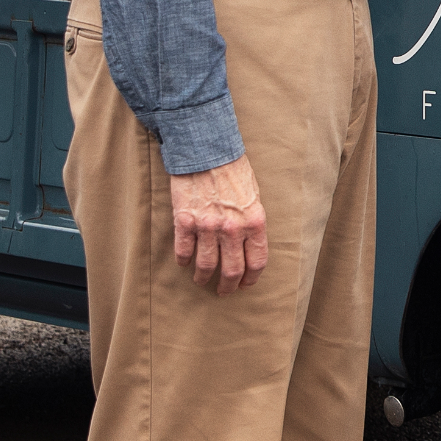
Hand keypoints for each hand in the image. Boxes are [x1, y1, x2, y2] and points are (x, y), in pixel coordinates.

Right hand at [168, 155, 269, 292]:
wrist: (206, 149)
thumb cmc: (232, 169)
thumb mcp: (253, 195)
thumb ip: (251, 222)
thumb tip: (248, 245)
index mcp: (254, 222)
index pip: (256, 261)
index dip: (250, 278)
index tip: (245, 284)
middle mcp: (232, 228)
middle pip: (231, 270)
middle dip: (228, 286)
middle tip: (224, 291)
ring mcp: (207, 226)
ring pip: (206, 265)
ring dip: (203, 277)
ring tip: (201, 281)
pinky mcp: (185, 221)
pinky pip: (184, 251)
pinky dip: (184, 261)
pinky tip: (184, 263)